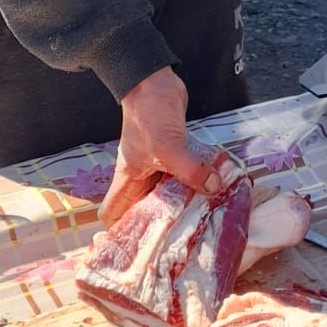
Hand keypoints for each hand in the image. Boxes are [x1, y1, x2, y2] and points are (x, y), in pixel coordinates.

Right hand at [99, 67, 221, 224]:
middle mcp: (140, 176)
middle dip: (161, 223)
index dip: (120, 232)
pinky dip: (196, 182)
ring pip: (168, 193)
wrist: (154, 80)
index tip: (141, 246)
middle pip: (144, 208)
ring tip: (205, 218)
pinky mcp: (174, 154)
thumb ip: (189, 170)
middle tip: (185, 238)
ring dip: (184, 202)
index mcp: (127, 178)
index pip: (112, 213)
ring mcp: (157, 165)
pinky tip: (214, 189)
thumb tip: (214, 188)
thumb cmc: (148, 112)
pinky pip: (184, 175)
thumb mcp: (167, 145)